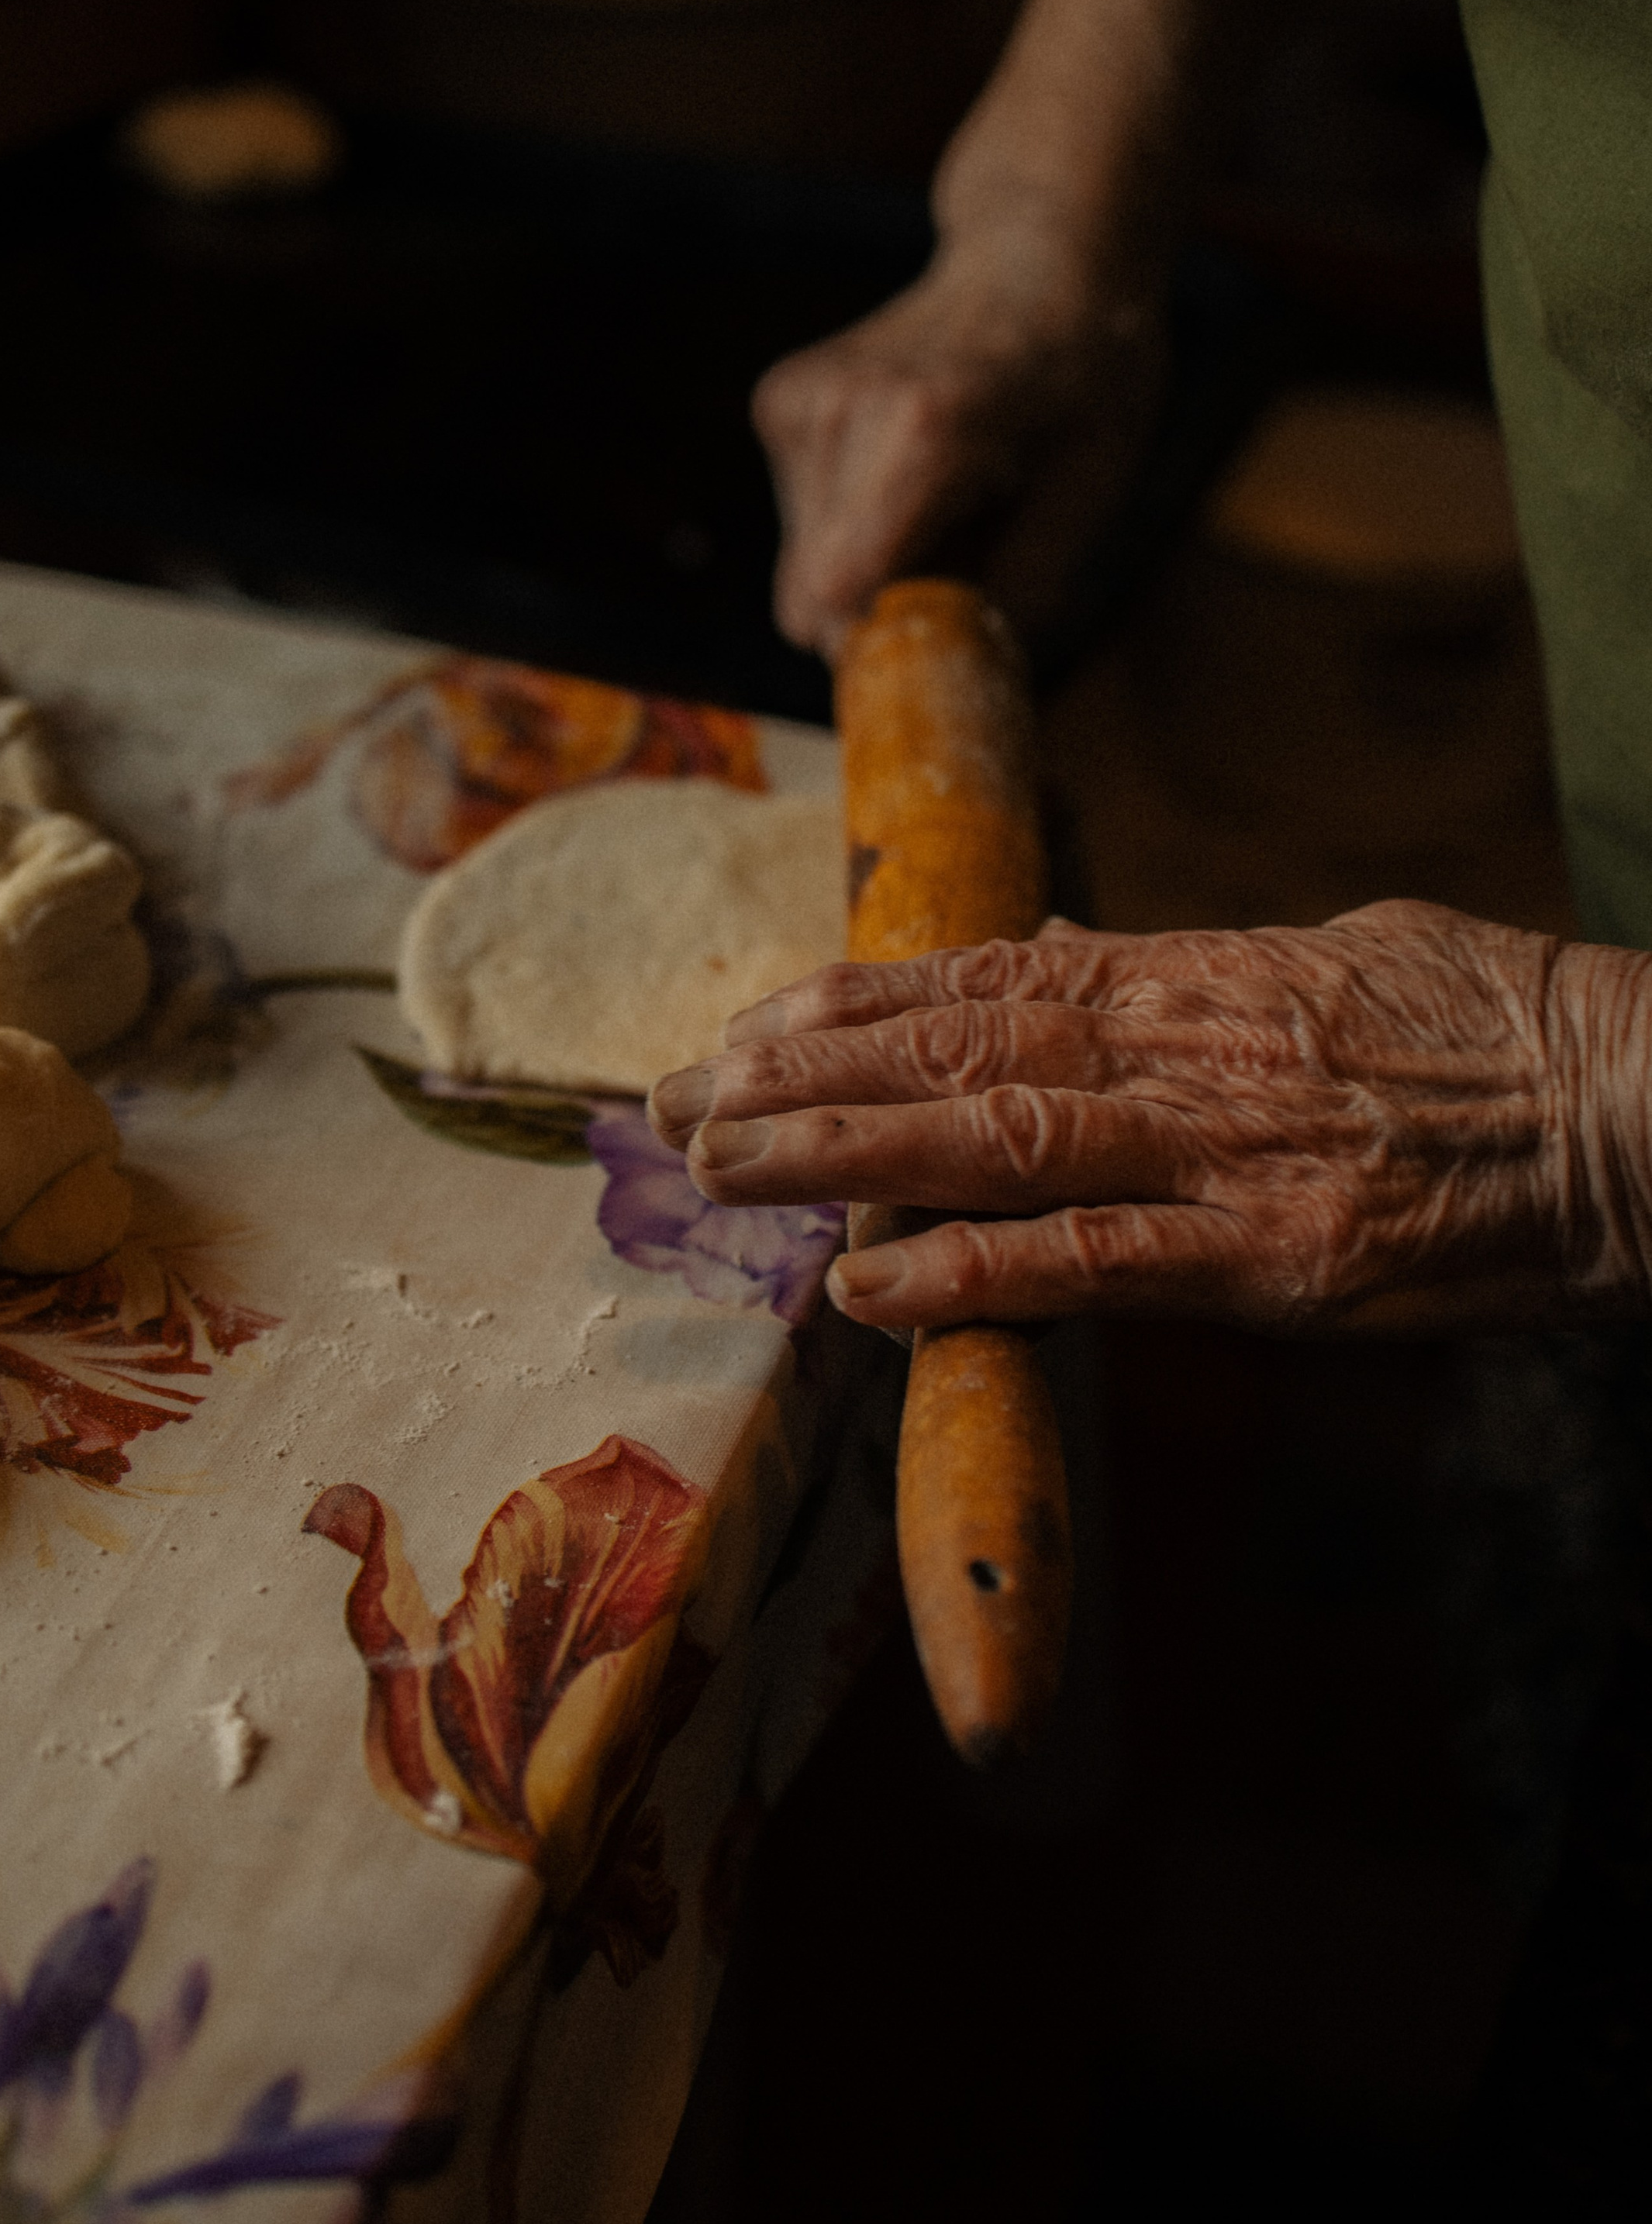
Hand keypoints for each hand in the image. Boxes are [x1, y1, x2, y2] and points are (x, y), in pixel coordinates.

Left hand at [646, 901, 1651, 1337]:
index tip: (744, 1020)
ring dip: (839, 1158)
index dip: (849, 1001)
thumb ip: (1183, 955)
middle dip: (799, 1077)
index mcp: (1196, 974)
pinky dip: (973, 1273)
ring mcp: (1225, 1150)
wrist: (1637, 1101)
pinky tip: (866, 1288)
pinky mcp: (1277, 1260)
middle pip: (953, 1052)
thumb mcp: (1331, 949)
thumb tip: (1068, 935)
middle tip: (669, 1100)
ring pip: (991, 1140)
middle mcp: (1184, 1046)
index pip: (985, 977)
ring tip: (719, 1169)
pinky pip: (1095, 1264)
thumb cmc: (1496, 1023)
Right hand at [751, 187, 1165, 658]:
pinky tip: (913, 476)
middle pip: (810, 598)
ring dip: (869, 572)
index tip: (939, 655)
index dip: (881, 651)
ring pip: (801, 573)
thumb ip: (1012, 599)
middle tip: (962, 573)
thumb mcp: (1089, 499)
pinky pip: (801, 528)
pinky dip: (853, 530)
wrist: (1040, 261)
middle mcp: (838, 408)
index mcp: (925, 429)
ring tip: (947, 505)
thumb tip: (949, 683)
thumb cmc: (1085, 379)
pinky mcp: (777, 404)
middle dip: (877, 616)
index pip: (840, 595)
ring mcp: (796, 401)